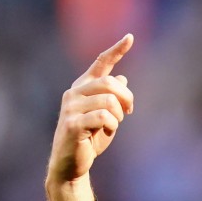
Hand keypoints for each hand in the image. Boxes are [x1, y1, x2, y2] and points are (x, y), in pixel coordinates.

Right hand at [46, 34, 134, 200]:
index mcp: (83, 87)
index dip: (116, 50)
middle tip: (129, 112)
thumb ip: (111, 98)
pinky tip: (104, 133)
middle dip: (126, 98)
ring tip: (111, 126)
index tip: (130, 37)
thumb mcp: (106, 117)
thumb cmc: (90, 139)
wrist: (72, 164)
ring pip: (108, 101)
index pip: (101, 63)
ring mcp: (71, 107)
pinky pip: (102, 117)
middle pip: (110, 83)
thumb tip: (121, 78)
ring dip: (118, 116)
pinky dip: (111, 126)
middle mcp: (74, 93)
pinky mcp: (72, 124)